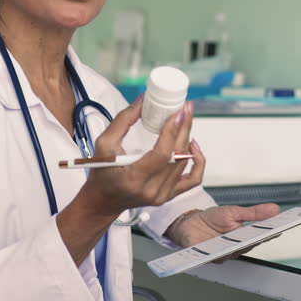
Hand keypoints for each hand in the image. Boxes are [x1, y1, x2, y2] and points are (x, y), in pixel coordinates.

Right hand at [79, 99, 205, 216]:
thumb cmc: (102, 172)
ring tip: (185, 119)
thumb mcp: (104, 144)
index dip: (172, 131)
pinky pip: (193, 179)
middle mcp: (151, 190)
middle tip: (185, 108)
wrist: (104, 200)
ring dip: (187, 137)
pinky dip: (198, 161)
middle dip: (184, 128)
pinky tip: (193, 145)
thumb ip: (123, 121)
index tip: (177, 112)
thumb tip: (143, 100)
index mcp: (133, 179)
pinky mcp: (170, 195)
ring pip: (185, 162)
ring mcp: (163, 195)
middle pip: (177, 156)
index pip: (161, 154)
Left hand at [166, 204, 280, 260]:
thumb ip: (253, 213)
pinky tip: (214, 248)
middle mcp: (235, 248)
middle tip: (259, 234)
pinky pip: (212, 257)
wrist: (189, 222)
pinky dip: (213, 253)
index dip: (270, 233)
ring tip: (235, 240)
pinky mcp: (207, 256)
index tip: (279, 228)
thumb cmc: (212, 218)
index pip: (261, 236)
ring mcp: (222, 253)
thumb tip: (274, 209)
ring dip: (234, 248)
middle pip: (248, 246)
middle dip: (254, 240)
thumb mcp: (234, 211)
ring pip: (232, 253)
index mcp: (244, 236)